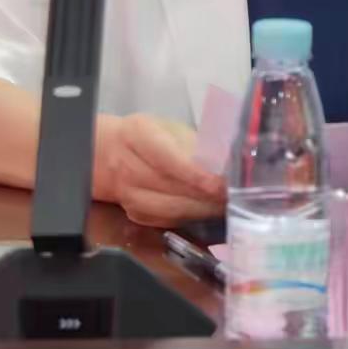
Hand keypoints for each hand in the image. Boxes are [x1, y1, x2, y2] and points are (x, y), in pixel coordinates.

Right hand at [93, 113, 225, 225]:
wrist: (108, 154)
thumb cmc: (149, 136)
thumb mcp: (169, 127)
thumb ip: (194, 142)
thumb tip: (228, 160)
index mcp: (139, 136)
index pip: (168, 160)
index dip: (196, 175)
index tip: (221, 184)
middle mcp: (129, 168)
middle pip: (173, 189)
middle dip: (209, 196)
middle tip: (238, 197)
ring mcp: (130, 196)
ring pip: (173, 210)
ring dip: (205, 210)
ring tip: (229, 205)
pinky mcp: (137, 216)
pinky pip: (170, 221)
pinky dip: (193, 218)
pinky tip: (211, 212)